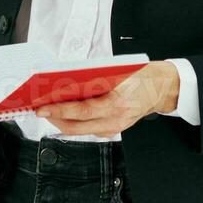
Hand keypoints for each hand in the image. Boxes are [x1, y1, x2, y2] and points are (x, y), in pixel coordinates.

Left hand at [36, 62, 179, 136]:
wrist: (162, 88)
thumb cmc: (141, 75)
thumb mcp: (118, 71)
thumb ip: (94, 78)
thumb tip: (65, 82)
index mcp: (117, 104)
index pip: (81, 111)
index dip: (59, 110)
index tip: (42, 108)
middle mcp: (115, 120)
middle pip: (77, 126)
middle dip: (55, 119)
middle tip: (40, 110)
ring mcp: (115, 128)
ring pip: (81, 130)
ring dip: (62, 121)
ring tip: (49, 111)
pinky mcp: (114, 129)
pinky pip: (89, 129)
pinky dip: (75, 122)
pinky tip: (65, 114)